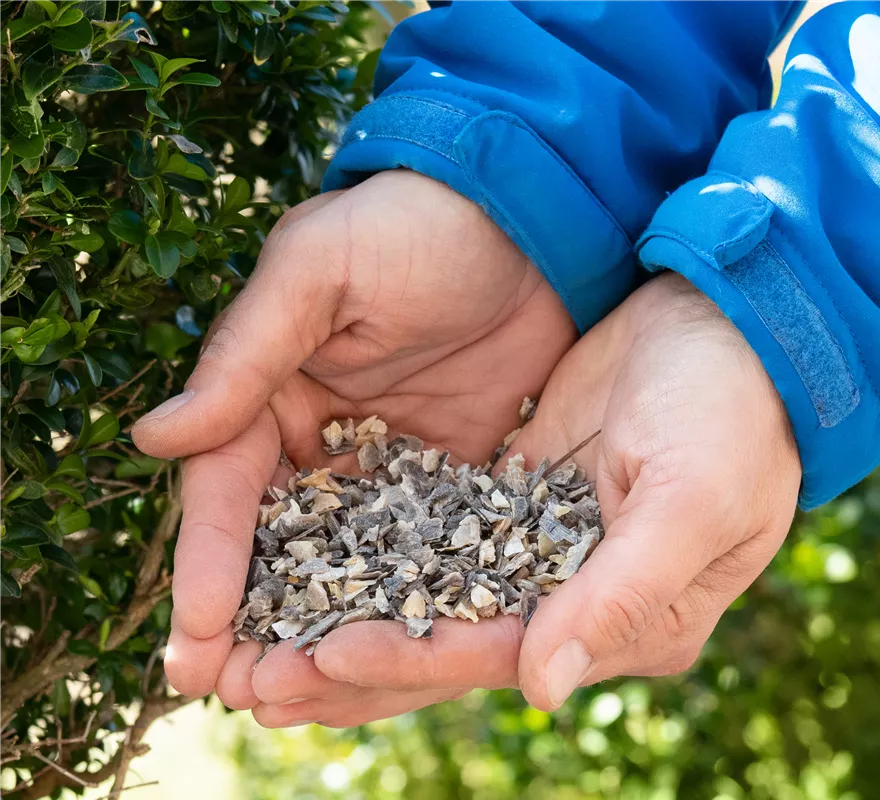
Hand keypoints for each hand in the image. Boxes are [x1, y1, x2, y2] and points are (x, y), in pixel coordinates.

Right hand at [132, 170, 575, 700]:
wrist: (531, 215)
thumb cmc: (413, 224)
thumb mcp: (318, 271)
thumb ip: (246, 355)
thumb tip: (156, 437)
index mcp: (271, 391)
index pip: (229, 490)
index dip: (212, 562)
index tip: (201, 633)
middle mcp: (323, 438)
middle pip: (281, 544)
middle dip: (257, 617)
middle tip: (242, 691)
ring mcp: (392, 464)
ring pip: (350, 561)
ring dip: (327, 627)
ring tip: (308, 699)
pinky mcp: (459, 476)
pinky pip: (431, 548)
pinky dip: (411, 600)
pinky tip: (404, 658)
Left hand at [237, 273, 800, 726]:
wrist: (734, 323)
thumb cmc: (734, 413)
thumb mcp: (691, 499)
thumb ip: (621, 593)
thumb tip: (542, 689)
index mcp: (639, 624)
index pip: (507, 654)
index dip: (414, 657)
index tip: (324, 655)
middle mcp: (587, 606)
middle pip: (456, 645)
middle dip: (356, 665)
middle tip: (251, 684)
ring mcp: (551, 556)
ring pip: (434, 601)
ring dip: (350, 619)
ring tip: (252, 647)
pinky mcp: (520, 503)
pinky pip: (435, 542)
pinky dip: (372, 557)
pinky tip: (301, 564)